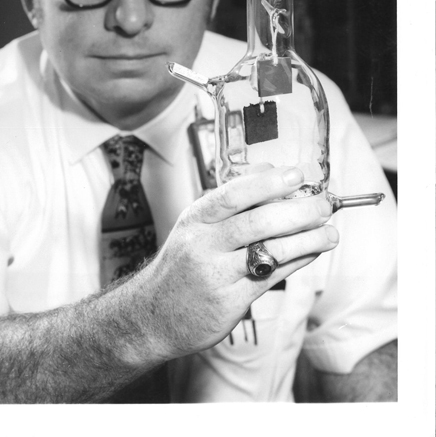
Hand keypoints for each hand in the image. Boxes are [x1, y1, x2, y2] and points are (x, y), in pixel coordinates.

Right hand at [134, 165, 337, 358]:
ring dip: (307, 240)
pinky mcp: (230, 302)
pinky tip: (312, 252)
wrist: (154, 314)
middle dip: (298, 211)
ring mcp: (217, 275)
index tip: (297, 175)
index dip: (268, 183)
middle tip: (323, 204)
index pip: (233, 194)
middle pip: (257, 222)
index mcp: (196, 218)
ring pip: (270, 251)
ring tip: (330, 232)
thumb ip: (231, 201)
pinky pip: (272, 278)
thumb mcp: (196, 225)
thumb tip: (269, 170)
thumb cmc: (183, 263)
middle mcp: (204, 245)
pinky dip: (297, 262)